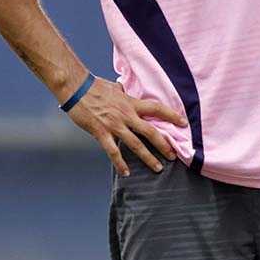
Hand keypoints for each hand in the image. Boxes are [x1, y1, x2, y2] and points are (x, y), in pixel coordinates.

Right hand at [65, 77, 185, 174]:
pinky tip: (126, 172)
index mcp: (131, 103)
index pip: (156, 108)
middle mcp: (126, 115)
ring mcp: (115, 125)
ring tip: (157, 168)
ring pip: (136, 144)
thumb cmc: (93, 87)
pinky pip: (113, 151)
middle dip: (164, 145)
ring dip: (148, 158)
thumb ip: (122, 91)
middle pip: (151, 131)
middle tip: (173, 156)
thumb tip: (122, 87)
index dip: (171, 115)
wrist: (76, 88)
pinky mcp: (102, 132)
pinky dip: (120, 163)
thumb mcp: (114, 87)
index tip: (183, 123)